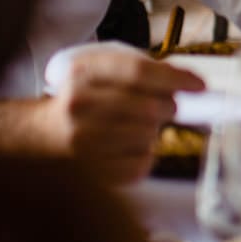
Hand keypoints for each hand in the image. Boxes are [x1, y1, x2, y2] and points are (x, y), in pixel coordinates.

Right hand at [48, 43, 203, 184]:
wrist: (41, 133)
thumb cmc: (83, 99)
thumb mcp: (101, 71)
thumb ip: (140, 72)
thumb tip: (189, 84)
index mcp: (83, 71)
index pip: (139, 72)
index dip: (176, 78)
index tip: (200, 85)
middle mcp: (78, 104)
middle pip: (148, 107)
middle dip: (168, 107)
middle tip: (165, 107)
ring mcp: (81, 140)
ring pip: (147, 136)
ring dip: (153, 132)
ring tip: (137, 127)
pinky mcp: (89, 170)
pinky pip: (140, 164)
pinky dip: (144, 156)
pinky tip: (128, 147)